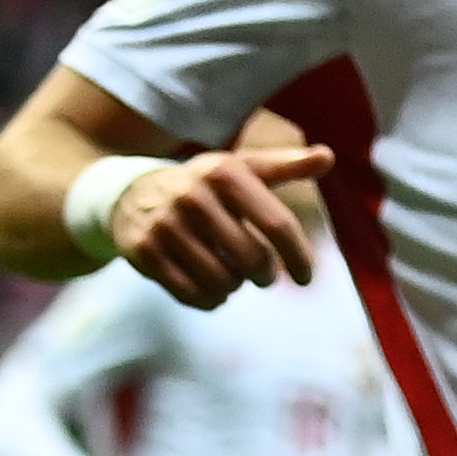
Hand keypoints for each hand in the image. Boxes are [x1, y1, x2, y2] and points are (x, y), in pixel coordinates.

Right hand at [113, 146, 331, 307]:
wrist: (128, 193)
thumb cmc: (203, 186)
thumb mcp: (241, 168)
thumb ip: (285, 166)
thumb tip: (327, 156)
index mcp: (224, 172)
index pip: (277, 224)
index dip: (298, 256)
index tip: (305, 277)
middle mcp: (192, 196)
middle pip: (252, 259)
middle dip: (264, 274)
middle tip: (261, 273)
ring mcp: (164, 225)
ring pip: (223, 281)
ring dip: (235, 286)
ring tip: (231, 274)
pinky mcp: (143, 252)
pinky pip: (192, 295)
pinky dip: (210, 300)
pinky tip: (212, 289)